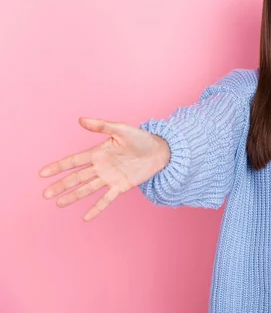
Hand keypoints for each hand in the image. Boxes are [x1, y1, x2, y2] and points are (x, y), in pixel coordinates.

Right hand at [39, 117, 170, 221]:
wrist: (160, 150)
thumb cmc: (140, 137)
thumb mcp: (121, 129)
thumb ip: (102, 126)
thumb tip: (81, 119)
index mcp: (98, 152)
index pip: (74, 161)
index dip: (58, 167)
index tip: (42, 174)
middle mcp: (101, 167)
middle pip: (77, 177)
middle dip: (61, 185)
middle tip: (45, 194)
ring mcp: (110, 178)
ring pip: (87, 189)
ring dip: (73, 196)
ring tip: (58, 204)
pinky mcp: (121, 186)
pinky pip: (107, 199)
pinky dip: (97, 208)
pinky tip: (86, 218)